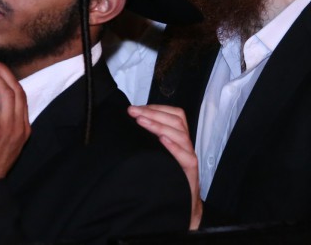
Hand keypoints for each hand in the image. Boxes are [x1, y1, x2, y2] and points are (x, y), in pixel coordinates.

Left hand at [129, 104, 201, 228]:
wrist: (182, 206)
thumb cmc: (166, 178)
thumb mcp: (155, 155)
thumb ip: (147, 140)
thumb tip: (126, 126)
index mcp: (177, 139)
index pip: (174, 115)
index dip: (156, 108)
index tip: (136, 108)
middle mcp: (185, 146)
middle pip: (176, 121)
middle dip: (153, 113)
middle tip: (133, 112)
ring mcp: (189, 159)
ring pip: (181, 135)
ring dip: (159, 125)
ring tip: (142, 121)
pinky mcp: (190, 174)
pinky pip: (187, 158)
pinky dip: (175, 147)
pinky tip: (162, 141)